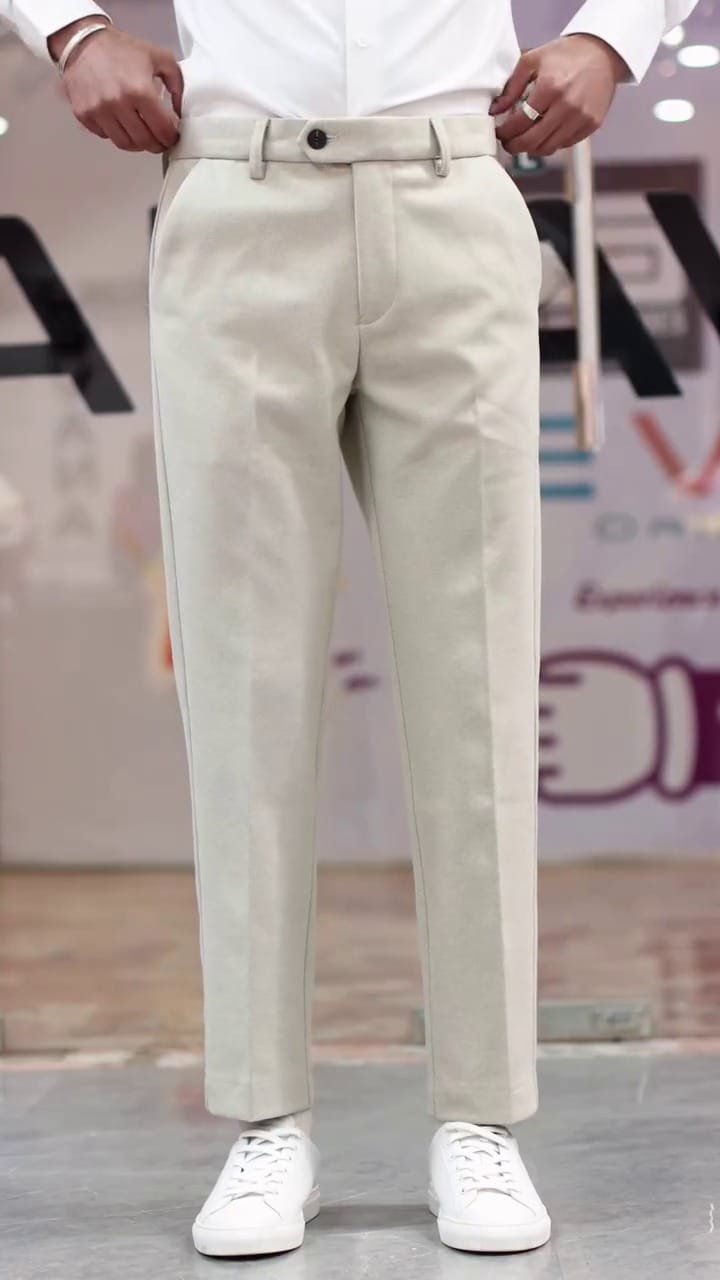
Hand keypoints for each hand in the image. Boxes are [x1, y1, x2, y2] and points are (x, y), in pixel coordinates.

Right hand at [49, 20, 182, 152]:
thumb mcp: (160, 58)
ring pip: (125, 144)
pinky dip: (117, 133)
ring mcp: (98, 111)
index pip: (162, 130)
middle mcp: (118, 104)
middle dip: (157, 144)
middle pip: (145, 142)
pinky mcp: (84, 115)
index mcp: (140, 91)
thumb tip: (180, 113)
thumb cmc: (123, 50)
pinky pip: (106, 136)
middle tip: (160, 139)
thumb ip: (178, 85)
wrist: (83, 42)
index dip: (171, 137)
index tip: (173, 136)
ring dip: (138, 143)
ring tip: (143, 134)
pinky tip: (122, 122)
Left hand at [491, 34, 628, 157]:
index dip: (505, 133)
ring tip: (525, 139)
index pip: (520, 123)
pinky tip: (546, 132)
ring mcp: (581, 117)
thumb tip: (496, 110)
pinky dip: (552, 142)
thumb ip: (512, 86)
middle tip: (508, 143)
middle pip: (532, 141)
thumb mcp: (533, 60)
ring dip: (532, 148)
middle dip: (515, 146)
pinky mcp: (592, 124)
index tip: (499, 133)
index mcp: (550, 87)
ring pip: (548, 148)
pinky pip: (565, 144)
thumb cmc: (566, 54)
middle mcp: (567, 106)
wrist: (602, 52)